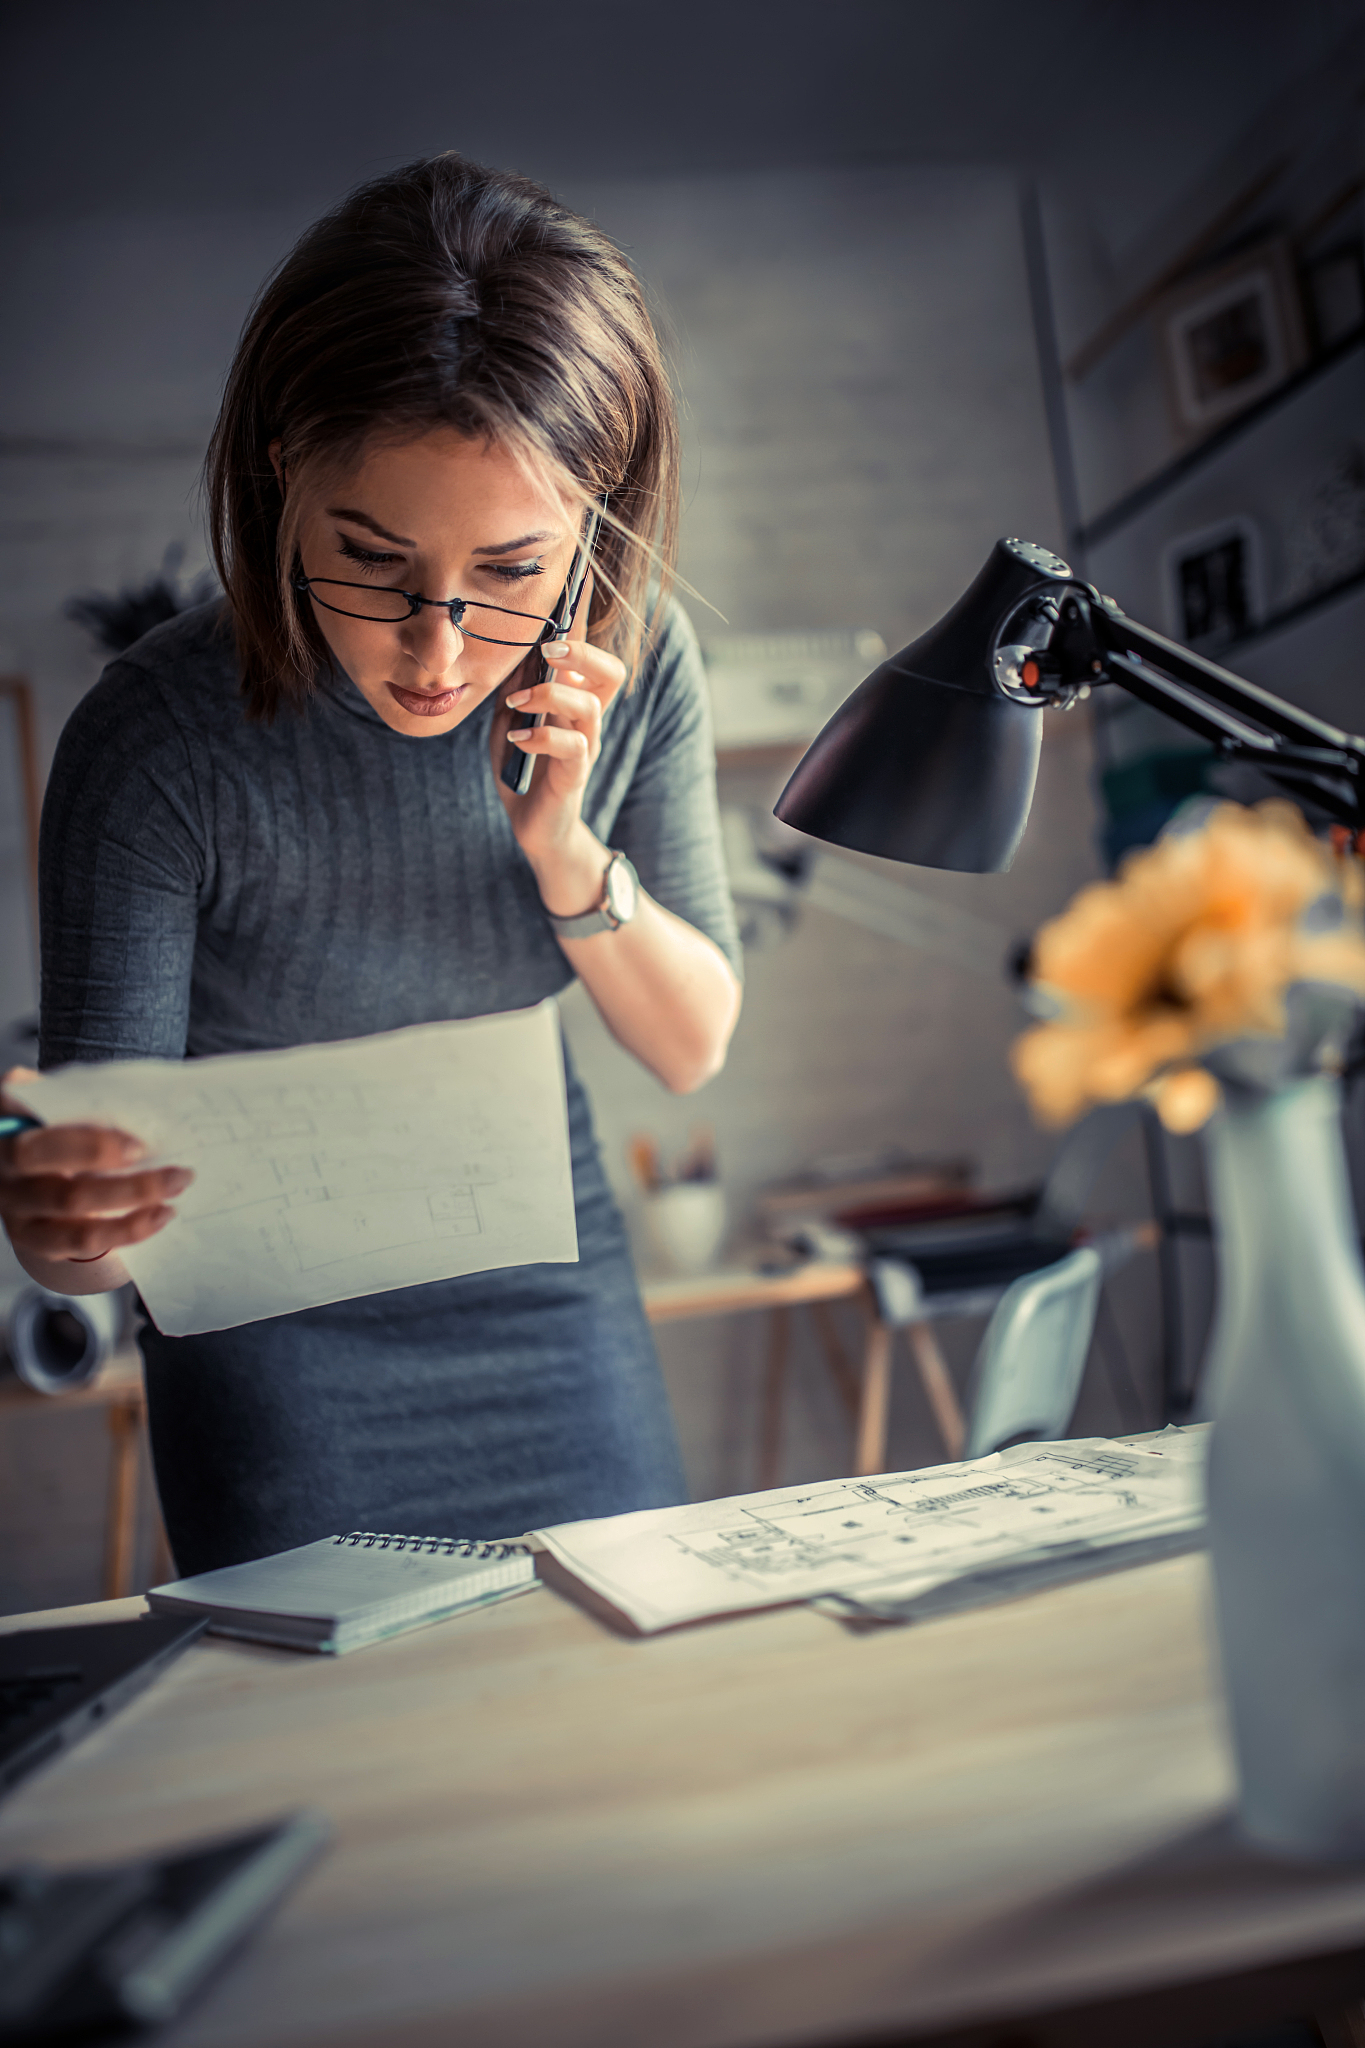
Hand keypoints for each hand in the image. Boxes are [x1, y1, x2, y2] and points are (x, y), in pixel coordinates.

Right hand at [0, 1067, 191, 1264]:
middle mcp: (3, 1173)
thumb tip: (144, 1107)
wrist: (24, 1145)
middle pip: (66, 1196)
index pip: (39, 1149)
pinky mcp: (33, 1237)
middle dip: (130, 1189)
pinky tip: (158, 1216)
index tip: (139, 1147)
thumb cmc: (51, 1112)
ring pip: (77, 1229)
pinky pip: (80, 1245)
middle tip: (179, 1175)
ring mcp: (15, 1210)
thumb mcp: (57, 1095)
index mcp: (6, 1128)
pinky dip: (126, 1232)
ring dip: (134, 1216)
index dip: (90, 1150)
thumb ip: (82, 1099)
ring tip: (175, 1195)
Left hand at [494, 573, 627, 895]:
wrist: (533, 827)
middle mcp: (588, 721)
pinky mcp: (576, 776)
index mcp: (575, 702)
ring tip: (517, 703)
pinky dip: (541, 737)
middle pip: (611, 673)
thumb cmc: (523, 768)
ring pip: (589, 706)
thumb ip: (515, 687)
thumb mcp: (510, 718)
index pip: (591, 658)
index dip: (582, 628)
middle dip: (580, 654)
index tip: (565, 601)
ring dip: (549, 696)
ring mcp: (586, 747)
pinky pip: (572, 747)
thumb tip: (510, 649)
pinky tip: (516, 740)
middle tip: (547, 653)